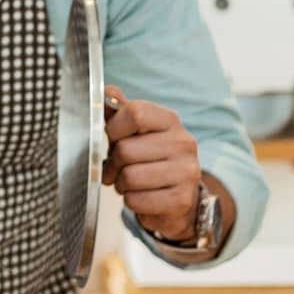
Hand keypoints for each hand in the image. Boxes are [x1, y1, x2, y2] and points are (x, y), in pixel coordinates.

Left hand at [100, 84, 202, 242]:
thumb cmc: (151, 160)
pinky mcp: (182, 200)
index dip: (113, 129)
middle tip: (118, 168)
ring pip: (130, 177)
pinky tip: (141, 196)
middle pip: (126, 149)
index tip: (112, 139)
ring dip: (121, 184)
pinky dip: (131, 201)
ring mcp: (186, 172)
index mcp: (170, 120)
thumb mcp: (136, 132)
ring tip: (130, 183)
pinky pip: (137, 200)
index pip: (134, 113)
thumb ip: (119, 111)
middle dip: (113, 163)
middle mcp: (183, 143)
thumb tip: (106, 91)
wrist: (179, 198)